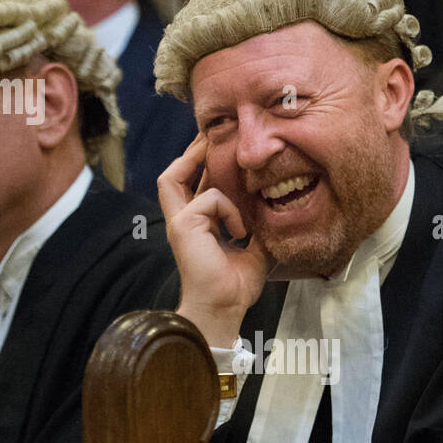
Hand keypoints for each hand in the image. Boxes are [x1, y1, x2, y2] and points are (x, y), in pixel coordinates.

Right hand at [157, 135, 268, 346]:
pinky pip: (209, 199)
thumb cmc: (234, 285)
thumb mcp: (253, 248)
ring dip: (193, 162)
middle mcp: (182, 220)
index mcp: (196, 225)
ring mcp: (179, 222)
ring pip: (172, 177)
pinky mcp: (183, 226)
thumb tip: (272, 209)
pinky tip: (241, 231)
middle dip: (187, 152)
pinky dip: (229, 209)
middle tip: (208, 135)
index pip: (190, 186)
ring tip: (210, 149)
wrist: (223, 307)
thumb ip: (255, 226)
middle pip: (170, 175)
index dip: (198, 165)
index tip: (218, 147)